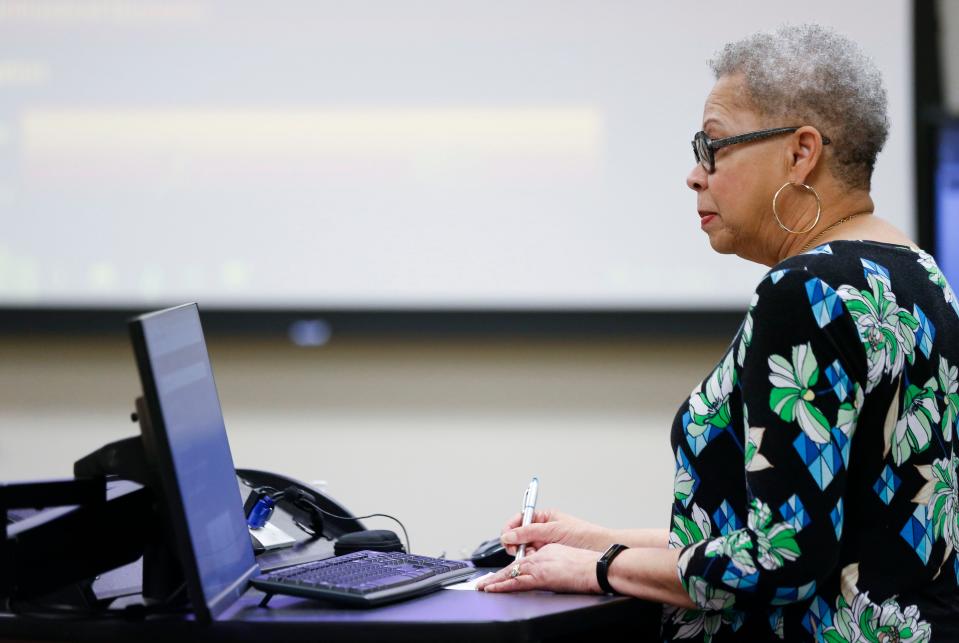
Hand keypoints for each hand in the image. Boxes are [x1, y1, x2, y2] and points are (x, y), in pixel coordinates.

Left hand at [476, 544, 600, 593]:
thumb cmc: (583, 562)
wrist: (593, 568)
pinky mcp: (540, 578)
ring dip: (495, 581)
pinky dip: (503, 585)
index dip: (508, 568)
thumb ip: (547, 559)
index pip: (521, 559)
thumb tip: (541, 567)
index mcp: (543, 552)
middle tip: (483, 582)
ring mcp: (538, 568)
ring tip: (483, 586)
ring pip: (510, 573)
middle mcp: (538, 558)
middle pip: (512, 566)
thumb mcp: (562, 556)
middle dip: (496, 575)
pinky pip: (517, 582)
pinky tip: (493, 588)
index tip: (499, 574)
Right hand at [500, 509, 610, 555]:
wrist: (601, 550)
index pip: (519, 519)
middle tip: (518, 551)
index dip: (510, 528)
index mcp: (544, 517)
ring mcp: (545, 542)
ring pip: (524, 548)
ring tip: (532, 556)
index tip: (507, 538)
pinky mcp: (548, 555)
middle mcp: (543, 528)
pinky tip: (536, 562)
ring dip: (524, 553)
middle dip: (516, 543)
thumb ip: (529, 532)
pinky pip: (533, 557)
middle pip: (519, 535)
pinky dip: (531, 560)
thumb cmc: (584, 536)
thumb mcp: (554, 531)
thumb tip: (508, 535)